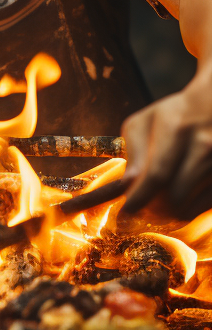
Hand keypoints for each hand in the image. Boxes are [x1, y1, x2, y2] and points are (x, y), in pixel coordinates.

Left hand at [122, 62, 211, 219]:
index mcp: (176, 128)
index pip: (156, 175)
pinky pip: (201, 209)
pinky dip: (185, 210)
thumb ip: (133, 152)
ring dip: (167, 213)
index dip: (138, 199)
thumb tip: (128, 185)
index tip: (125, 212)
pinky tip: (177, 198)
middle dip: (151, 209)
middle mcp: (203, 146)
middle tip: (140, 208)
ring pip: (187, 208)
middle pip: (173, 197)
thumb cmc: (174, 116)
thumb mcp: (144, 123)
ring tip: (156, 202)